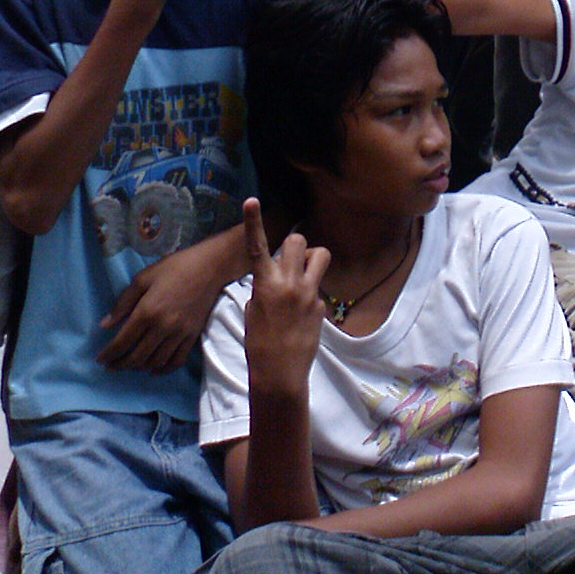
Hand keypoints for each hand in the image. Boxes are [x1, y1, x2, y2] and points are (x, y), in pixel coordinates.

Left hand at [98, 235, 237, 372]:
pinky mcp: (193, 336)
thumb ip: (123, 302)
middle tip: (111, 366)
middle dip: (121, 364)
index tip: (100, 359)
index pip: (123, 342)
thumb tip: (105, 325)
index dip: (109, 354)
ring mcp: (179, 334)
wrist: (210, 267)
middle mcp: (162, 327)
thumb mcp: (143, 278)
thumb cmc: (174, 268)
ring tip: (130, 366)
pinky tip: (154, 369)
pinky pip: (176, 360)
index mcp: (147, 312)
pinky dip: (163, 369)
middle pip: (137, 356)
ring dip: (139, 368)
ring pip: (155, 362)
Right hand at [240, 198, 330, 392]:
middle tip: (291, 260)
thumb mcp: (252, 312)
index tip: (252, 200)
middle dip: (296, 245)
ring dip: (312, 260)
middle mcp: (289, 283)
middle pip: (299, 241)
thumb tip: (272, 281)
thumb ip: (263, 289)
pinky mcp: (322, 306)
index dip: (253, 222)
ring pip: (321, 255)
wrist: (279, 372)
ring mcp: (309, 293)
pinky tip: (303, 316)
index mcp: (264, 284)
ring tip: (304, 275)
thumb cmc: (258, 344)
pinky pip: (319, 289)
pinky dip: (312, 295)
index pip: (257, 246)